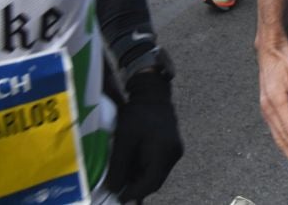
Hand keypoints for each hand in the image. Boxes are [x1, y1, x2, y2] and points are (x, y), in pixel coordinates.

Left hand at [104, 72, 183, 201]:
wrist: (153, 92)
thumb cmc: (137, 113)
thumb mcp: (124, 139)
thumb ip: (118, 166)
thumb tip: (112, 189)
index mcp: (164, 152)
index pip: (150, 183)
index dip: (133, 193)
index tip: (118, 197)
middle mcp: (174, 154)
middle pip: (154, 181)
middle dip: (136, 188)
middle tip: (118, 191)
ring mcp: (174, 151)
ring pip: (156, 174)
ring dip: (140, 179)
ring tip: (122, 179)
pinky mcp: (172, 147)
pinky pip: (158, 166)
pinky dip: (145, 170)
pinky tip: (132, 167)